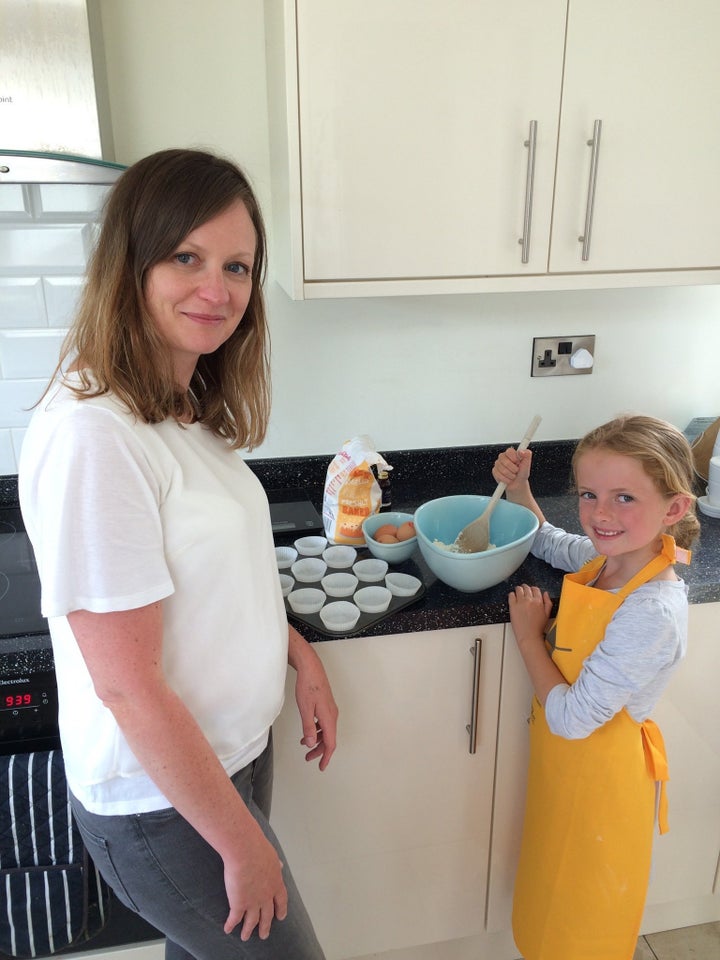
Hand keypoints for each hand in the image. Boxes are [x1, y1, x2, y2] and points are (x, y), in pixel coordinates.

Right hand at [222, 820, 287, 940]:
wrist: (245, 851)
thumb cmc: (258, 848)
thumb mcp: (272, 856)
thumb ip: (275, 864)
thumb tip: (280, 866)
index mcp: (276, 883)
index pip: (281, 900)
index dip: (281, 910)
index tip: (280, 917)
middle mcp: (266, 896)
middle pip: (267, 915)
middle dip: (265, 926)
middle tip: (264, 934)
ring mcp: (253, 902)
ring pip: (252, 921)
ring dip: (248, 930)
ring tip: (245, 937)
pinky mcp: (238, 904)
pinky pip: (234, 919)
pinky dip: (231, 925)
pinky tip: (228, 929)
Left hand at [290, 631, 338, 769]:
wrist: (311, 668)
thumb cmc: (308, 686)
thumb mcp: (305, 709)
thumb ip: (308, 728)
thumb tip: (310, 744)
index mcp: (329, 718)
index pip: (330, 743)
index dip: (326, 757)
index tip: (321, 767)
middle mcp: (332, 715)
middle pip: (329, 739)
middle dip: (319, 751)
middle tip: (308, 758)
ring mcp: (330, 710)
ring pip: (326, 731)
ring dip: (317, 741)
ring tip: (305, 746)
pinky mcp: (326, 705)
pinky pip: (324, 723)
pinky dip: (317, 731)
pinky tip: (308, 731)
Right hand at [493, 447, 532, 489]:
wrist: (518, 484)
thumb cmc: (522, 473)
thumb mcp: (527, 464)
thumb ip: (527, 455)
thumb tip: (522, 451)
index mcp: (511, 453)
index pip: (509, 451)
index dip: (514, 458)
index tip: (518, 462)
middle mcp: (503, 457)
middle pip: (505, 461)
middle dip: (513, 469)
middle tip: (516, 471)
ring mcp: (498, 464)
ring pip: (502, 469)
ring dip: (510, 475)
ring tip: (513, 476)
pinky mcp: (494, 471)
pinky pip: (499, 475)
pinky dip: (506, 479)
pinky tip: (508, 479)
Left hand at [508, 583, 551, 646]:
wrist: (529, 636)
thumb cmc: (538, 627)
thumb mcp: (547, 614)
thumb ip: (548, 602)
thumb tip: (546, 593)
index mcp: (539, 602)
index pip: (535, 589)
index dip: (533, 589)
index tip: (531, 591)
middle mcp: (529, 601)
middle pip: (526, 588)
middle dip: (525, 588)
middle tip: (524, 591)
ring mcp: (520, 603)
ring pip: (518, 589)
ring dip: (519, 590)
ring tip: (518, 593)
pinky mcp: (513, 606)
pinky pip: (511, 595)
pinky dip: (512, 594)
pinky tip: (513, 598)